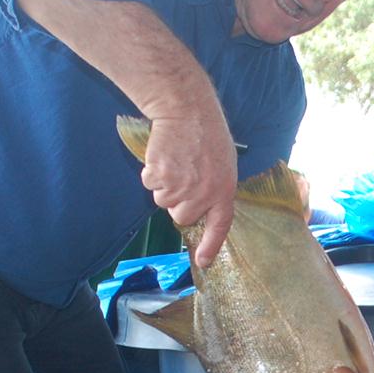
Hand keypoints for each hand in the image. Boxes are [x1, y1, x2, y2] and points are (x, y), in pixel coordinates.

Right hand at [138, 113, 237, 267]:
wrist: (186, 110)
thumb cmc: (206, 134)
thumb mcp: (223, 164)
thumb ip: (214, 190)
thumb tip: (200, 210)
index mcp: (224, 190)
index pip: (219, 226)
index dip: (211, 245)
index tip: (203, 262)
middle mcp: (203, 193)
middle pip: (181, 217)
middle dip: (178, 201)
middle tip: (185, 175)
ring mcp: (180, 186)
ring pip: (163, 201)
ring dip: (165, 184)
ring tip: (176, 161)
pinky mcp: (159, 176)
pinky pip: (150, 184)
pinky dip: (152, 172)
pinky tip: (164, 155)